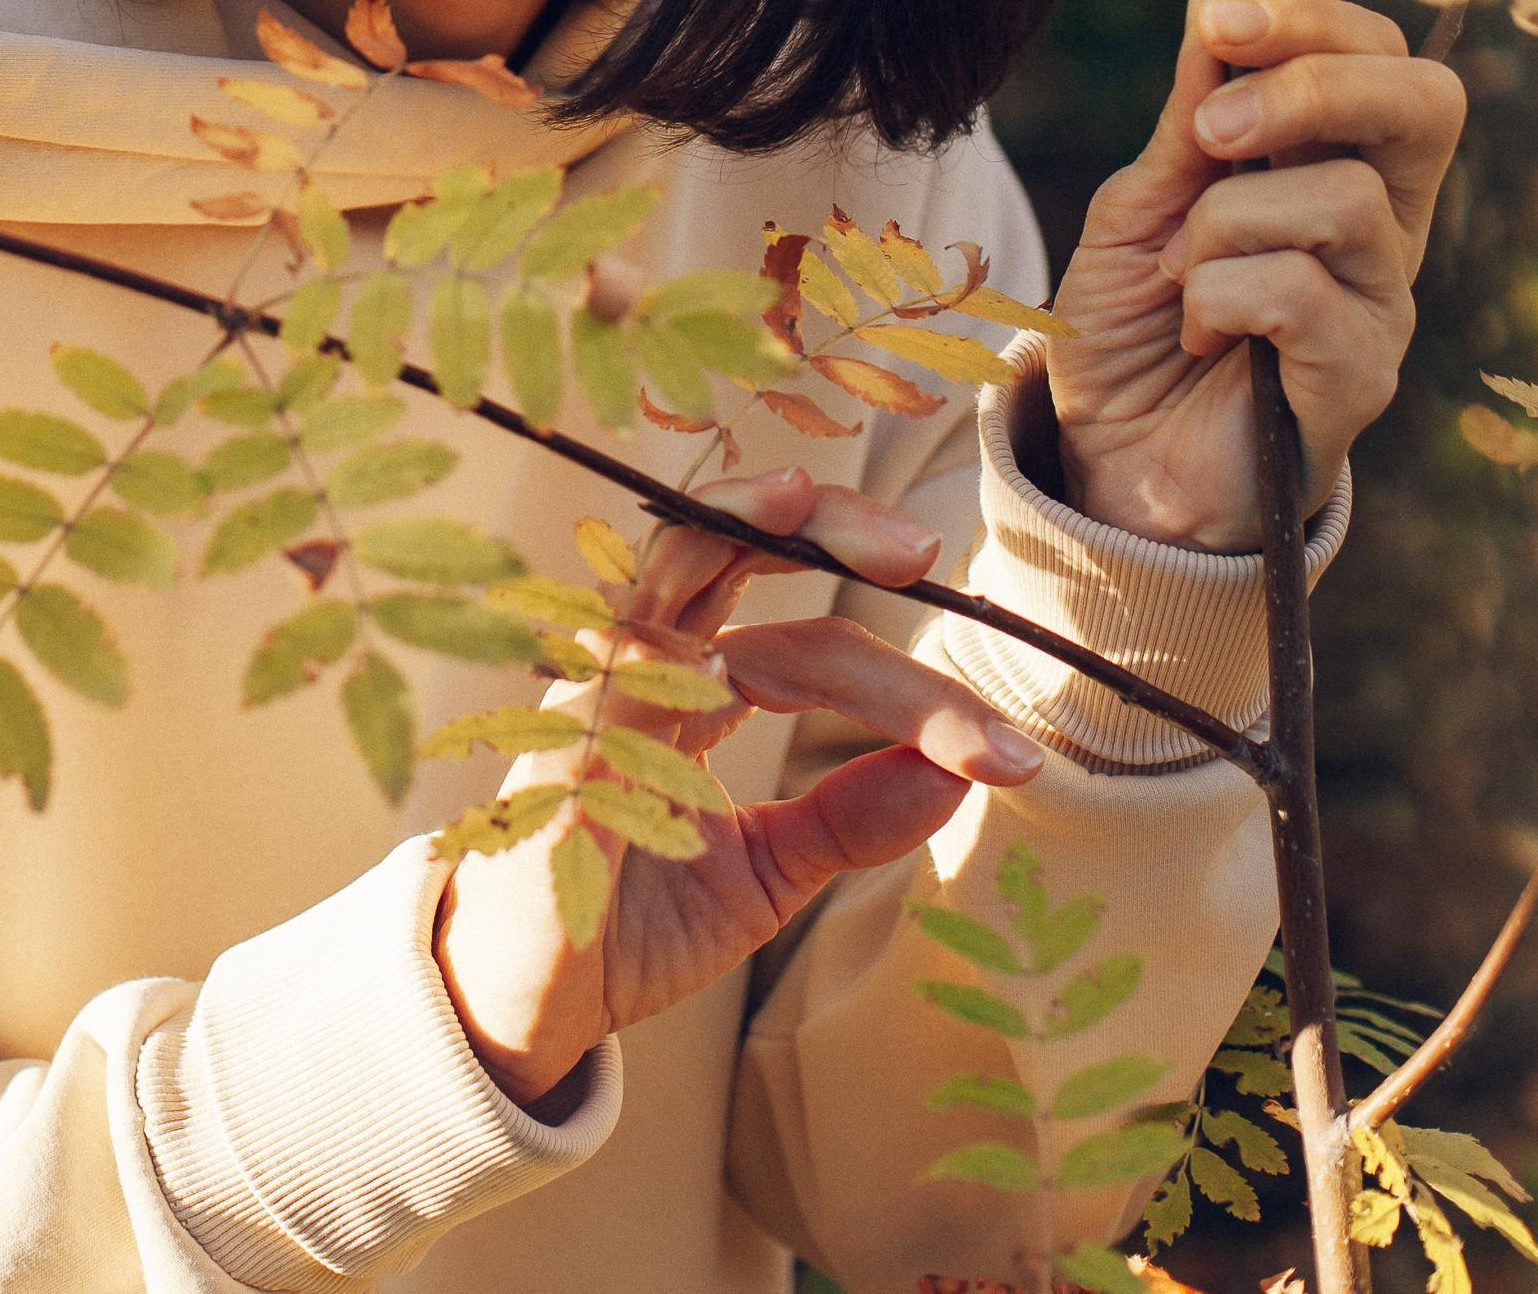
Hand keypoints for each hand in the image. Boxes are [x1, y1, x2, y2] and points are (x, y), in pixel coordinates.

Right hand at [433, 467, 1043, 1111]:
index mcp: (690, 677)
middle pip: (733, 542)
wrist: (524, 1011)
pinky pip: (615, 669)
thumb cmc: (634, 921)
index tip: (1012, 754)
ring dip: (758, 533)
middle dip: (831, 525)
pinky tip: (736, 654)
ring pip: (682, 571)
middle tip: (926, 552)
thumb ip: (851, 818)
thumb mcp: (769, 871)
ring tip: (844, 527)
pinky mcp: (558, 750)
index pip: (806, 636)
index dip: (908, 681)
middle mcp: (642, 659)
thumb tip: (965, 775)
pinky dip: (676, 644)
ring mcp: (596, 690)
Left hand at [1048, 0, 1465, 551]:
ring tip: (1178, 275)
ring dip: (1225, 221)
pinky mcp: (1360, 378)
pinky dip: (1219, 296)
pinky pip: (1301, 292)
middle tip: (1214, 129)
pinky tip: (1199, 332)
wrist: (1112, 461)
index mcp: (1337, 164)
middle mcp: (1382, 226)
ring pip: (1342, 196)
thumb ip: (1186, 119)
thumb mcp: (1140, 202)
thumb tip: (1213, 10)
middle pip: (1425, 103)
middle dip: (1312, 84)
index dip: (1309, 16)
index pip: (1378, 54)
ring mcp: (1381, 302)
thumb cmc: (1134, 328)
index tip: (1216, 17)